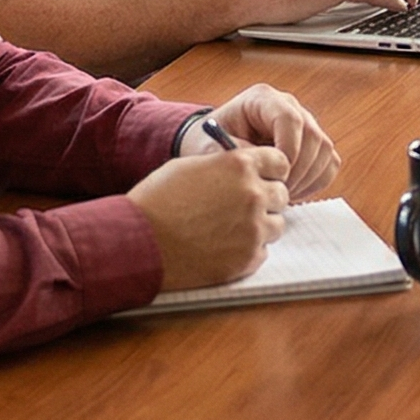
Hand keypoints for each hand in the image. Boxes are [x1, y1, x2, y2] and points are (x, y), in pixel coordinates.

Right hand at [129, 143, 289, 289]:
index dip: (271, 171)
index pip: (281, 161)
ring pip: (276, 225)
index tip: (262, 179)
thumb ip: (225, 164)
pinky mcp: (248, 257)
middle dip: (266, 200)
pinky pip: (263, 251)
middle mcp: (253, 193)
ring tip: (229, 230)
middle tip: (242, 208)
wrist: (138, 242)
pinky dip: (248, 250)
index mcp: (240, 164)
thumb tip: (245, 165)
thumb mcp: (191, 166)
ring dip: (259, 227)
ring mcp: (253, 227)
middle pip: (281, 194)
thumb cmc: (156, 201)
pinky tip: (223, 247)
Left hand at [181, 84, 340, 200]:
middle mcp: (288, 106)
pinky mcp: (313, 142)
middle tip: (278, 193)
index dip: (288, 149)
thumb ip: (233, 156)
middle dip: (298, 170)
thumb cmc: (210, 143)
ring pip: (324, 150)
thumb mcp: (211, 148)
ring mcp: (305, 122)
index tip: (275, 175)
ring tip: (282, 195)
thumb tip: (259, 169)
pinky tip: (293, 192)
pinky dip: (315, 181)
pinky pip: (328, 162)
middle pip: (312, 135)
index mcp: (262, 99)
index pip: (290, 118)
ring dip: (307, 178)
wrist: (213, 145)